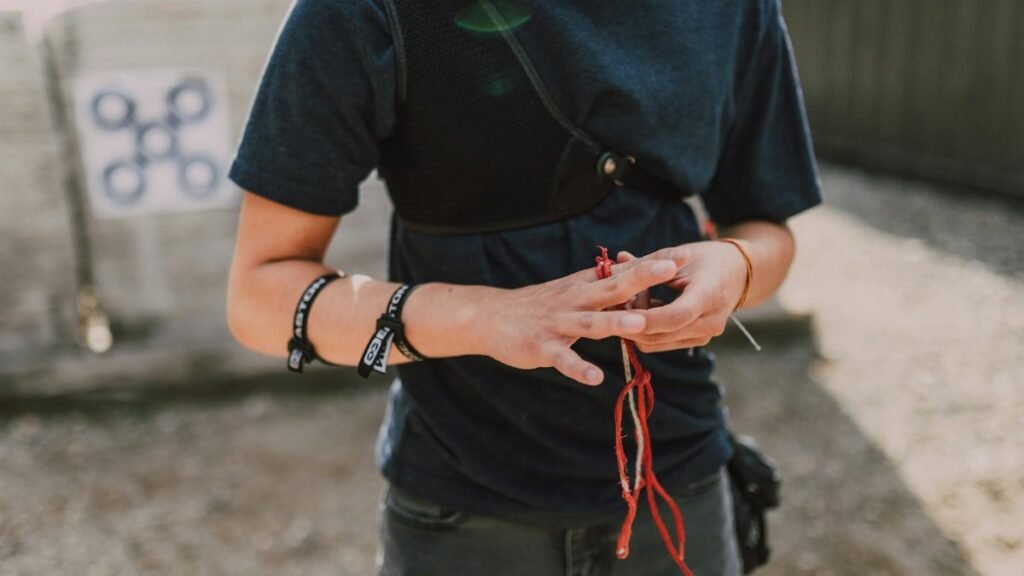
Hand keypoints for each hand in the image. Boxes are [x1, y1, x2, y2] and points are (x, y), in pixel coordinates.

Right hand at [469, 247, 690, 385]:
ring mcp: (558, 323)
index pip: (625, 270)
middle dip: (643, 278)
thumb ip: (604, 287)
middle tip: (673, 268)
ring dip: (615, 324)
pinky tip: (595, 378)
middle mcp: (575, 299)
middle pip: (614, 287)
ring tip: (640, 325)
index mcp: (585, 286)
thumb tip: (639, 280)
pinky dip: (578, 368)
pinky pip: (562, 359)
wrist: (489, 316)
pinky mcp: (541, 347)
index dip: (654, 263)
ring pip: (591, 323)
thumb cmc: (539, 305)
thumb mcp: (573, 290)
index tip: (685, 254)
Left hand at [619, 241, 747, 352]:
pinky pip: (663, 342)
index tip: (619, 311)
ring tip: (636, 299)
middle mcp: (710, 321)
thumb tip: (614, 263)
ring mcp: (705, 335)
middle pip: (662, 334)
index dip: (646, 318)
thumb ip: (646, 264)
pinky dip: (649, 329)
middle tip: (617, 299)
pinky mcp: (698, 340)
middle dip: (633, 320)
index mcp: (709, 295)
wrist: (738, 273)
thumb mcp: (679, 256)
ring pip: (657, 342)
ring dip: (639, 326)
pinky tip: (648, 306)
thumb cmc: (706, 259)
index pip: (675, 316)